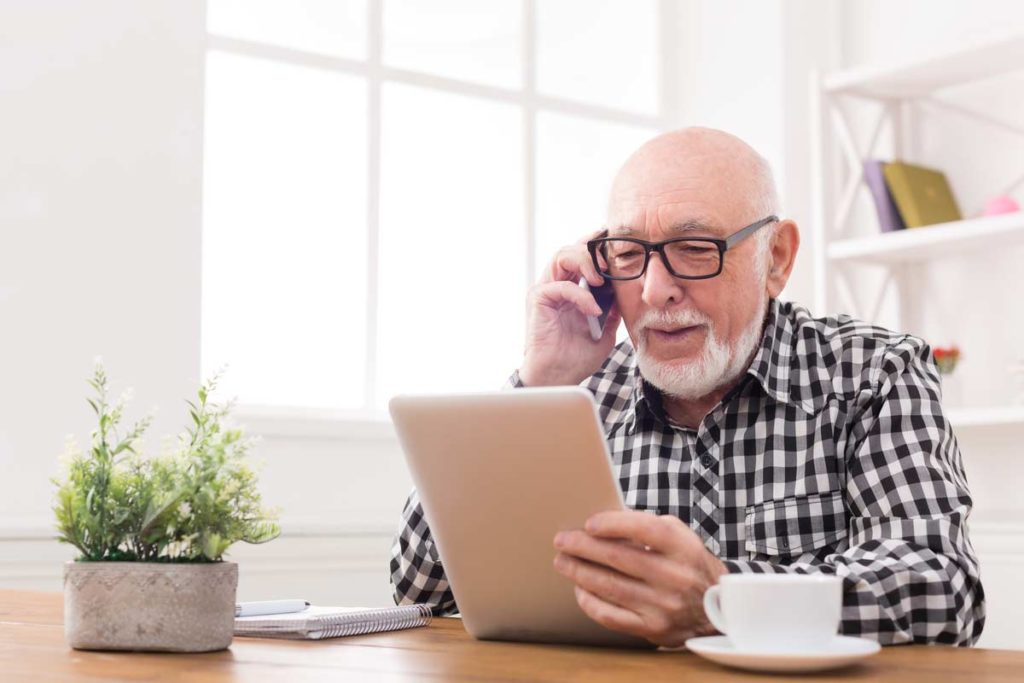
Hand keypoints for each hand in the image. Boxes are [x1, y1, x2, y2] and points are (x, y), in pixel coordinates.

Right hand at [519, 233, 621, 386]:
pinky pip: (561, 285)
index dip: (597, 248)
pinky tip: (592, 309)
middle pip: (572, 249)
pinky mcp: (538, 299)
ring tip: (601, 279)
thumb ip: (613, 311)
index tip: (618, 249)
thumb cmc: (577, 357)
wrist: (558, 376)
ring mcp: (546, 290)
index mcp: (572, 289)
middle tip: (610, 264)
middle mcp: (557, 284)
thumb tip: (625, 293)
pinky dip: (580, 295)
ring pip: (562, 256)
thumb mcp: (605, 332)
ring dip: (584, 262)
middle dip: (592, 251)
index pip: (582, 256)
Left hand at [552, 510, 727, 646]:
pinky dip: (590, 601)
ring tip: (563, 561)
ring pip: (611, 587)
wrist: (717, 610)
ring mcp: (664, 606)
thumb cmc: (688, 564)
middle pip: (620, 558)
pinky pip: (611, 616)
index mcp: (684, 548)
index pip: (646, 530)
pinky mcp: (653, 629)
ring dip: (580, 572)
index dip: (614, 525)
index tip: (589, 523)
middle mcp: (675, 578)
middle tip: (562, 540)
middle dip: (584, 547)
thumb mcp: (681, 538)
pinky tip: (580, 589)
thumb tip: (602, 524)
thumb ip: (647, 527)